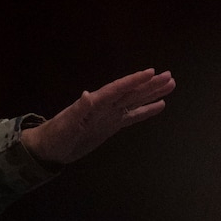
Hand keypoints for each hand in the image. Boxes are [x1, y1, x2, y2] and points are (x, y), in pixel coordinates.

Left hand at [21, 68, 174, 165]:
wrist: (49, 148)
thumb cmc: (55, 135)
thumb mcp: (65, 125)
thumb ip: (78, 109)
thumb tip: (87, 94)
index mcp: (95, 103)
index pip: (117, 89)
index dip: (133, 81)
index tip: (151, 72)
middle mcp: (105, 105)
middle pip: (131, 92)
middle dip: (149, 84)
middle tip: (169, 75)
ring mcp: (109, 115)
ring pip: (135, 101)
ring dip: (152, 93)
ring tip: (170, 84)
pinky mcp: (111, 125)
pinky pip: (132, 116)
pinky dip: (146, 111)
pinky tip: (159, 105)